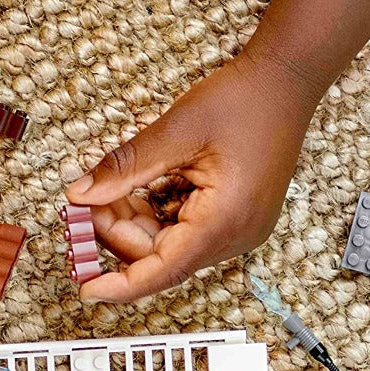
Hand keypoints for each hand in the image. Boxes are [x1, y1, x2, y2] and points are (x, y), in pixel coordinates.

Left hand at [65, 50, 317, 300]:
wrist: (287, 81)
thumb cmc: (244, 99)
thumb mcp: (176, 130)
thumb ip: (126, 167)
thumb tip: (82, 195)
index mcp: (224, 220)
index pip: (163, 270)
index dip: (120, 284)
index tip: (86, 289)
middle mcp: (235, 235)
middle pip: (160, 256)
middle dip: (117, 232)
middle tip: (84, 203)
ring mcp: (237, 230)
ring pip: (169, 246)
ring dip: (133, 222)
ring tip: (108, 189)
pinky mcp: (234, 220)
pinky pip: (184, 232)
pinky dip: (154, 216)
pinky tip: (136, 190)